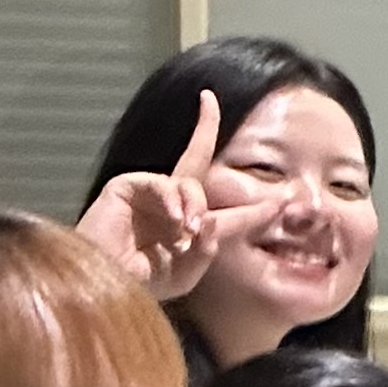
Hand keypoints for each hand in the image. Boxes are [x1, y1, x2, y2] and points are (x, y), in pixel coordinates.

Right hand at [75, 90, 272, 298]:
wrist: (105, 284)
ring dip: (194, 205)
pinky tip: (175, 222)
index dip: (255, 211)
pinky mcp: (127, 187)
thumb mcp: (185, 274)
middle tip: (209, 102)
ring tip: (186, 232)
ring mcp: (150, 194)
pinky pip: (161, 184)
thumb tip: (210, 221)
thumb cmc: (141, 283)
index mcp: (189, 230)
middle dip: (204, 128)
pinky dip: (173, 201)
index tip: (282, 202)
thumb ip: (207, 250)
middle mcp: (172, 207)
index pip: (228, 216)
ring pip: (187, 183)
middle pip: (196, 162)